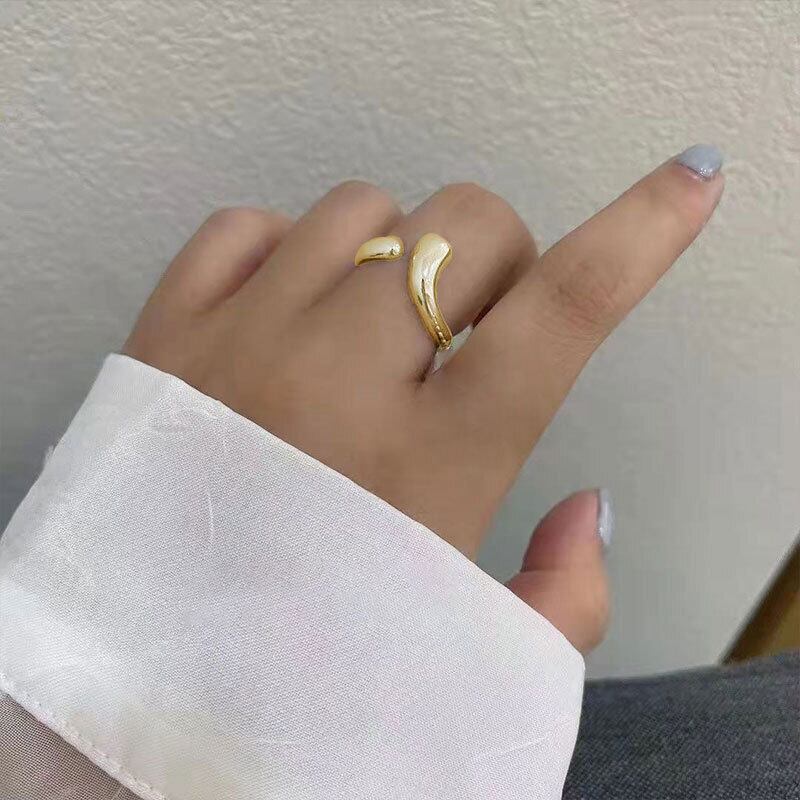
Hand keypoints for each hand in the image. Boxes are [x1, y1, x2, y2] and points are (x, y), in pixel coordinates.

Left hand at [124, 147, 722, 652]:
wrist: (143, 696)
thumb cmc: (306, 678)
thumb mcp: (465, 663)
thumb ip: (563, 598)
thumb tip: (593, 507)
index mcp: (425, 470)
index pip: (564, 316)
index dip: (643, 232)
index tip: (690, 180)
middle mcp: (331, 389)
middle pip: (464, 228)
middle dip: (494, 262)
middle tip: (468, 329)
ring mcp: (238, 350)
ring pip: (363, 210)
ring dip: (395, 255)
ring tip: (371, 332)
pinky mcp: (162, 340)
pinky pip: (247, 224)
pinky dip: (287, 249)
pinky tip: (289, 312)